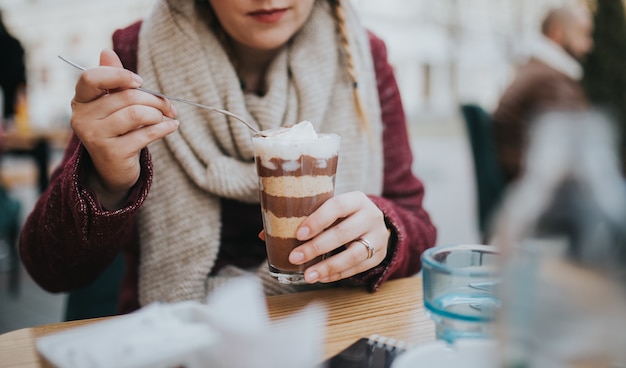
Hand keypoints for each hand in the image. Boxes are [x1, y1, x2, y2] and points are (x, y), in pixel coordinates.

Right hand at [70, 49, 178, 208]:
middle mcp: (82, 118)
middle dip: (154, 99)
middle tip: (170, 106)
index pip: (91, 77)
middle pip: (126, 96)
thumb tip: (106, 51)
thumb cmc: (117, 130)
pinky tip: (172, 126)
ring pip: (136, 113)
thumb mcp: (113, 104)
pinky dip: (164, 128)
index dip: (119, 75)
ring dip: (158, 114)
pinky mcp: (112, 153)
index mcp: (81, 101)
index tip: (140, 81)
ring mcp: (95, 137)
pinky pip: (145, 134)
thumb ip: (112, 80)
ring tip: (168, 118)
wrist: (114, 170)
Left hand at [288, 191, 390, 282]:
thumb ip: (307, 217)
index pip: (337, 206)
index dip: (317, 220)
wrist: (373, 223)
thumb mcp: (332, 209)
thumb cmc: (345, 215)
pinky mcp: (378, 255)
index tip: (299, 234)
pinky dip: (337, 274)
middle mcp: (370, 216)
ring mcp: (377, 237)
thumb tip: (269, 234)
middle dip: (316, 247)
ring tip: (308, 275)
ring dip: (328, 267)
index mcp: (357, 199)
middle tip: (295, 257)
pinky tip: (321, 277)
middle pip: (343, 233)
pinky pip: (357, 268)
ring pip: (353, 255)